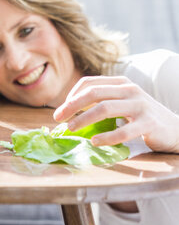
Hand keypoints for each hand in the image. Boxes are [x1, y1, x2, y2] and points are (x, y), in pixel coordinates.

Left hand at [53, 76, 178, 152]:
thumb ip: (101, 101)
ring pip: (105, 108)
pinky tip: (95, 142)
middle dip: (72, 106)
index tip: (61, 110)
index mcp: (121, 83)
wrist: (175, 129)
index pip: (89, 83)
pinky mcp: (149, 123)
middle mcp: (130, 90)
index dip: (71, 95)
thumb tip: (68, 112)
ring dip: (84, 119)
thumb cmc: (141, 117)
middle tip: (58, 118)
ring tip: (71, 129)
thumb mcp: (122, 103)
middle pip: (94, 93)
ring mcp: (140, 105)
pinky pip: (123, 130)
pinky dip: (106, 137)